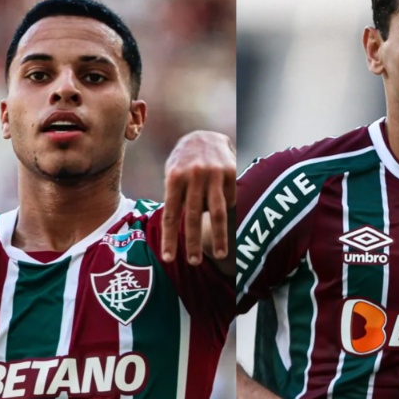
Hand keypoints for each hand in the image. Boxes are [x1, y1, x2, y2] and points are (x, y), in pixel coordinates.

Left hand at [160, 131, 236, 264]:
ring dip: (218, 237)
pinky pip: (229, 199)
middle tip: (193, 262)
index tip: (168, 258)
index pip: (170, 215)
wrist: (204, 135)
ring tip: (219, 254)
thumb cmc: (182, 162)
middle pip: (193, 217)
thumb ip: (173, 197)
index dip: (169, 239)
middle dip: (193, 242)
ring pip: (217, 212)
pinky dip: (227, 210)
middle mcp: (193, 176)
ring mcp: (213, 174)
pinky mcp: (230, 172)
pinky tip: (226, 215)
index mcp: (174, 178)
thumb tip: (174, 228)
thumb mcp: (171, 174)